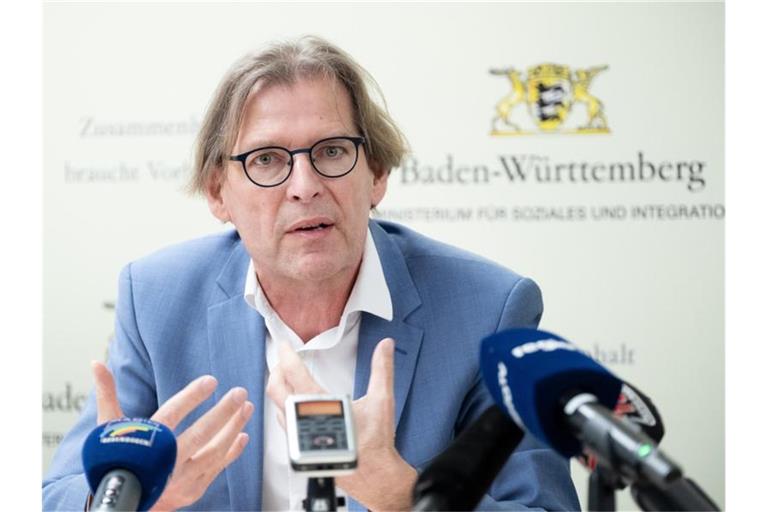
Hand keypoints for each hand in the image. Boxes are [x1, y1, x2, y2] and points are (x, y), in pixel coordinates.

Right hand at [91, 361, 253, 510]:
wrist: (120, 502)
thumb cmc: (116, 459)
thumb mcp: (108, 428)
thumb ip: (107, 394)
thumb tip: (97, 364)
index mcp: (146, 442)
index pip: (172, 414)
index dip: (192, 397)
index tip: (210, 381)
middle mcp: (166, 462)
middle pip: (200, 434)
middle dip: (223, 412)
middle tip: (239, 392)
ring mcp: (181, 478)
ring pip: (214, 451)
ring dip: (233, 427)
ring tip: (246, 407)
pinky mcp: (192, 489)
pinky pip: (217, 468)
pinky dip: (232, 452)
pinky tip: (242, 435)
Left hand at [266, 339, 416, 511]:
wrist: (374, 475)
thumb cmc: (375, 443)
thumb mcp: (382, 400)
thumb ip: (382, 369)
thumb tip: (385, 347)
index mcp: (321, 405)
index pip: (294, 373)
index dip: (287, 355)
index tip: (284, 345)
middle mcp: (304, 421)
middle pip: (276, 389)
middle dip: (276, 370)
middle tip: (283, 359)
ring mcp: (299, 436)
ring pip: (277, 407)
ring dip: (278, 389)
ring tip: (285, 378)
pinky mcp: (301, 446)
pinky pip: (284, 423)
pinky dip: (284, 407)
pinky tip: (293, 404)